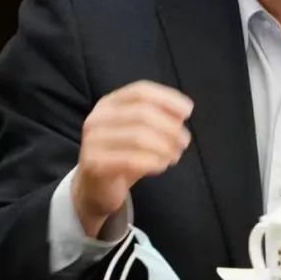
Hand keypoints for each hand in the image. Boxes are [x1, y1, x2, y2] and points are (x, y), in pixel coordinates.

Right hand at [72, 80, 193, 236]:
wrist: (94, 189)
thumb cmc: (122, 155)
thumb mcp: (140, 132)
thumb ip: (159, 119)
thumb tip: (182, 113)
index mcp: (109, 103)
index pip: (141, 91)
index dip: (167, 98)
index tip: (187, 111)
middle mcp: (98, 117)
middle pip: (142, 113)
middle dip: (170, 127)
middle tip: (184, 142)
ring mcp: (93, 140)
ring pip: (138, 136)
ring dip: (164, 146)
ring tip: (174, 156)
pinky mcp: (94, 163)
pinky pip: (131, 159)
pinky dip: (153, 162)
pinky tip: (162, 166)